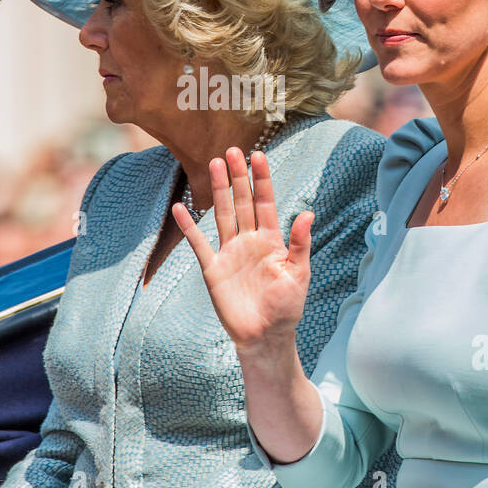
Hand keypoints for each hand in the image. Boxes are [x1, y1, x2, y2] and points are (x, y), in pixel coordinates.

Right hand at [173, 148, 312, 351]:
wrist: (264, 337)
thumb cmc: (286, 308)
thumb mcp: (299, 274)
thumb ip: (300, 244)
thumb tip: (308, 213)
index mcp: (271, 240)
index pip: (265, 202)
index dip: (261, 179)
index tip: (258, 155)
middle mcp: (249, 241)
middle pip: (241, 202)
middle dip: (237, 176)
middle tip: (231, 150)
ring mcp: (229, 253)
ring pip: (222, 214)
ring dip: (217, 191)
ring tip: (213, 164)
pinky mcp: (213, 269)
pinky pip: (199, 244)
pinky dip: (189, 226)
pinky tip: (179, 207)